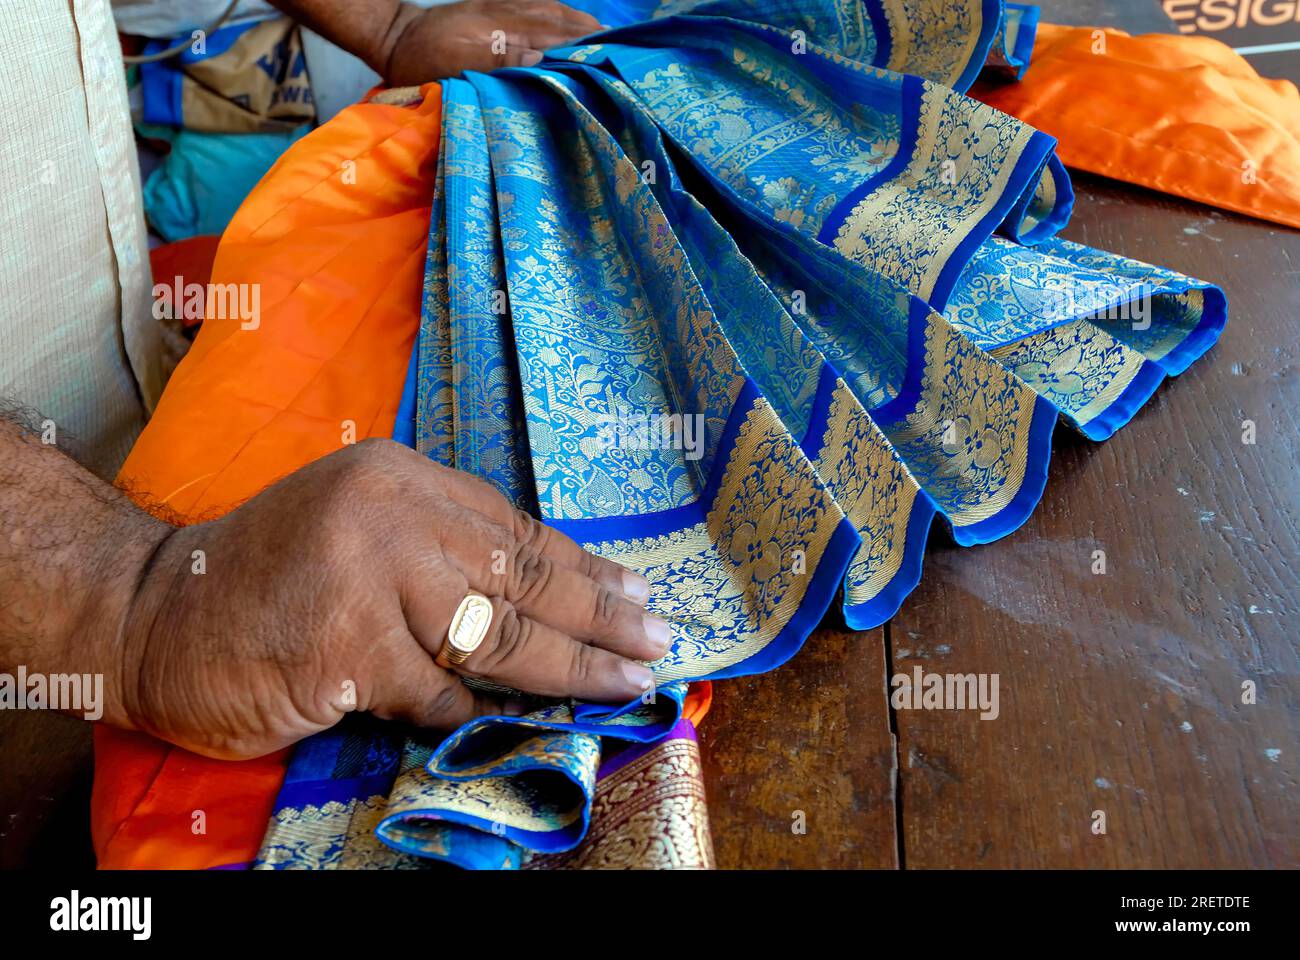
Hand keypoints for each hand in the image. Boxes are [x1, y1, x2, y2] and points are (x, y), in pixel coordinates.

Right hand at [107, 439, 665, 759]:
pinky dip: (465, 715)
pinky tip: (498, 725)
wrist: (151, 612)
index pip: (516, 531)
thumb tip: (540, 602)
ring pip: (498, 636)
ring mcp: (370, 576)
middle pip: (525, 577)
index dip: (586, 570)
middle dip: (603, 616)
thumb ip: (437, 555)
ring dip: (570, 669)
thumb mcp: (358, 535)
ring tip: (626, 683)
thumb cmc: (264, 580)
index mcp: (401, 477)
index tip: (639, 595)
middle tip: (660, 641)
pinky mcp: (349, 645)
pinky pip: (436, 696)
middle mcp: (391, 512)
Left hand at [379, 0, 602, 83]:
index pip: (552, 35)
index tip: (609, 56)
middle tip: (620, 49)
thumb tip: (543, 56)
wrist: (395, 36)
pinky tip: (574, 20)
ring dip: (579, 23)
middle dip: (589, 33)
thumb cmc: (421, 62)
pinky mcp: (495, 5)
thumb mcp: (454, 68)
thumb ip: (499, 61)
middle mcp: (505, 14)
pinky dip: (560, 12)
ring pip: (550, 10)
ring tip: (605, 36)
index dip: (581, 46)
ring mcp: (501, 8)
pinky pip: (536, 4)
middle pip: (557, 20)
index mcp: (499, 30)